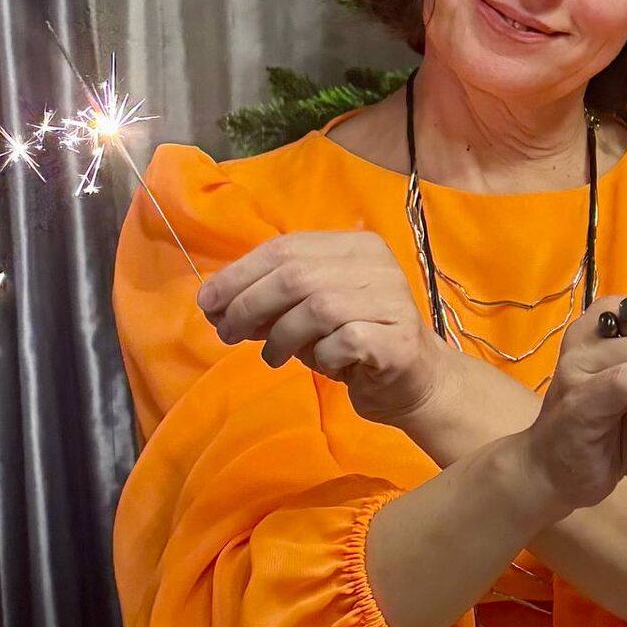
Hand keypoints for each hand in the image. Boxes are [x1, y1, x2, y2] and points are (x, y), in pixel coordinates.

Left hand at [195, 231, 450, 427]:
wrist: (417, 381)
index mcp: (355, 245)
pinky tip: (321, 365)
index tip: (209, 303)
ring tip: (272, 356)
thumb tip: (216, 303)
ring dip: (281, 336)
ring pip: (317, 307)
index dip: (239, 275)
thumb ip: (273, 300)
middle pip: (296, 275)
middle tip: (227, 333)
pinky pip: (343, 342)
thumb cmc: (356, 340)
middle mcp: (377, 265)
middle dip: (250, 305)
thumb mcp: (311, 312)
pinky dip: (320, 356)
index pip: (285, 248)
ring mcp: (392, 300)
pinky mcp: (398, 340)